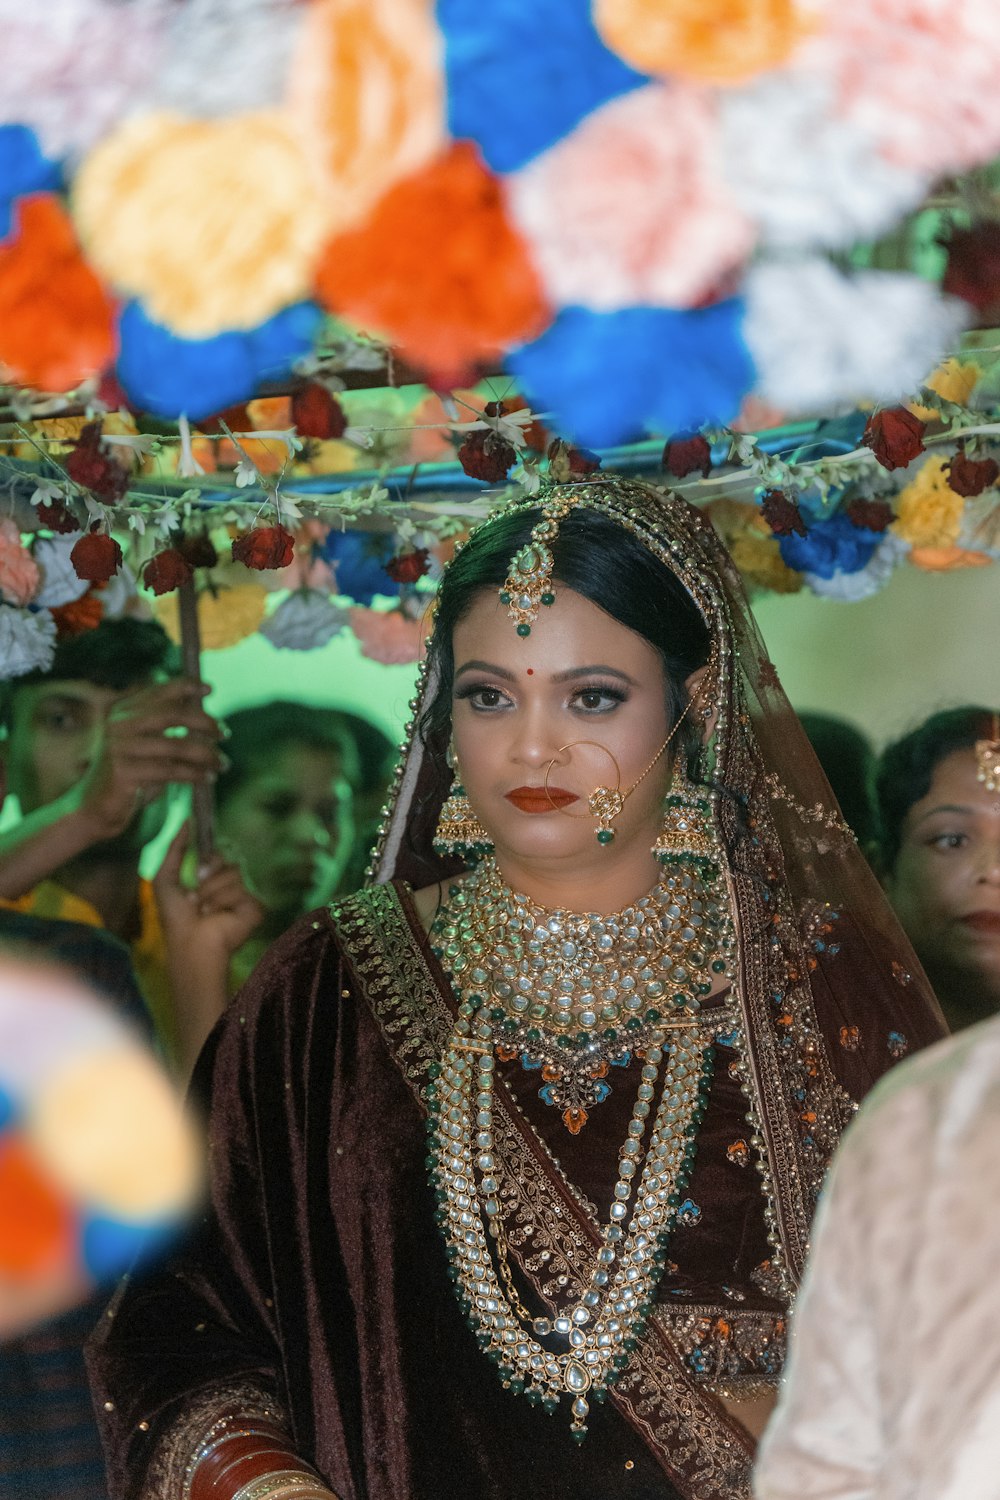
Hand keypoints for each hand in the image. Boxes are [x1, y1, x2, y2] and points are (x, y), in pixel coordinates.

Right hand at [75, 679, 222, 839]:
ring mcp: (120, 747)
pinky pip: (170, 770)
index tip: (209, 689)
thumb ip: (167, 728)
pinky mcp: (124, 772)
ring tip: (223, 763)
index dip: (186, 685)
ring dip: (207, 755)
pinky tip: (208, 778)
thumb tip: (205, 714)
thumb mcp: (147, 745)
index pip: (158, 690)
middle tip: (225, 734)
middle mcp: (120, 724)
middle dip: (204, 722)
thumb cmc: (130, 775)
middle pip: (172, 714)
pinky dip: (195, 774)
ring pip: (176, 746)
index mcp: (124, 711)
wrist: (95, 807)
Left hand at [155, 825, 262, 966]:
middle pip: (227, 861)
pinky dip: (224, 901)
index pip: (217, 856)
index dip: (209, 857)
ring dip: (211, 891)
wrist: (190, 942)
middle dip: (208, 873)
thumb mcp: (165, 878)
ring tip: (202, 909)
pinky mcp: (254, 907)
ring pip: (233, 875)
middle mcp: (228, 885)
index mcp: (210, 879)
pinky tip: (216, 915)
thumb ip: (174, 849)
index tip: (198, 866)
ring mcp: (243, 896)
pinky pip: (242, 890)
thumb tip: (184, 820)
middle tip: (197, 885)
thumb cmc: (175, 916)